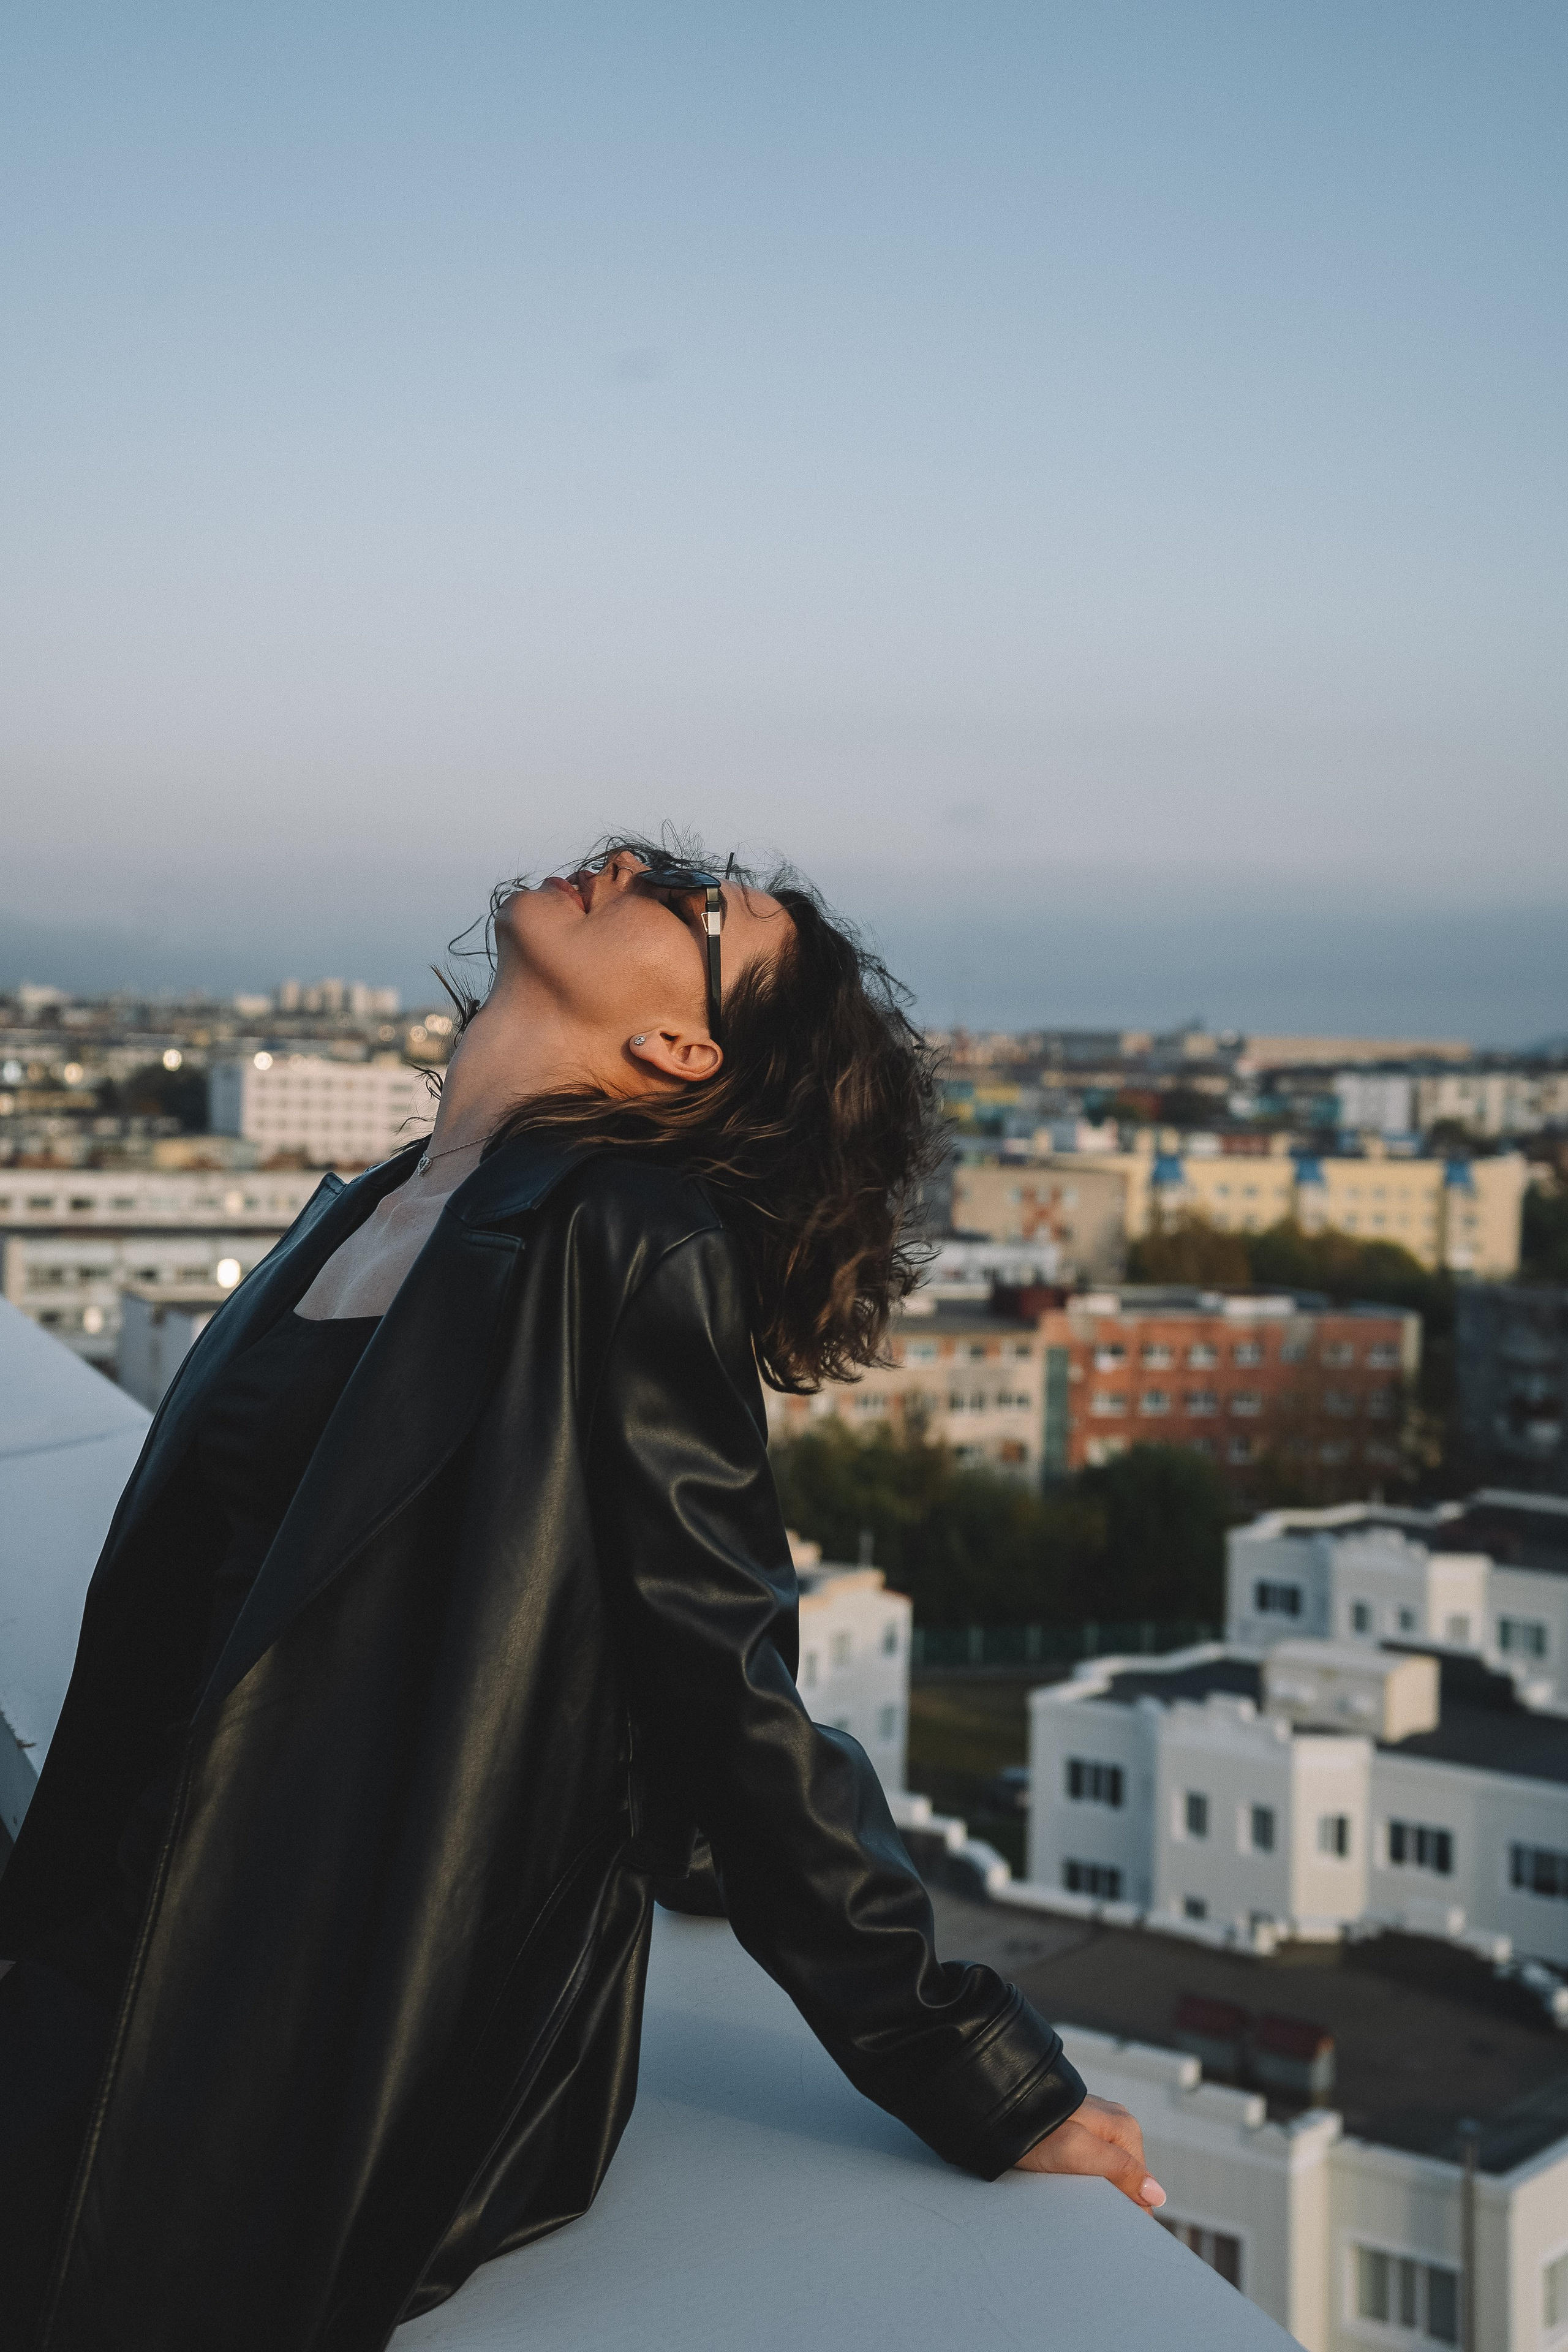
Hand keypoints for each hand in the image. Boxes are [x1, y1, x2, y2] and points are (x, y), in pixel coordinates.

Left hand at [1014, 2093, 1165, 2210]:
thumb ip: (1120, 2170)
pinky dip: (1087, 2181)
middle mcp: (1117, 2124)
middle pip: (1127, 2180)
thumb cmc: (1036, 2133)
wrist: (1000, 2109)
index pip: (1142, 2186)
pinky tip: (1072, 2189)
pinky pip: (1095, 2165)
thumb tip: (1158, 2195)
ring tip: (1078, 2205)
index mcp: (1125, 2128)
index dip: (1129, 2213)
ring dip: (1099, 2193)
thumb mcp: (1079, 2152)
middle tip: (1090, 2220)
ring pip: (1111, 2174)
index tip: (1112, 2232)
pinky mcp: (1079, 2131)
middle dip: (1114, 2202)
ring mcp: (1098, 2126)